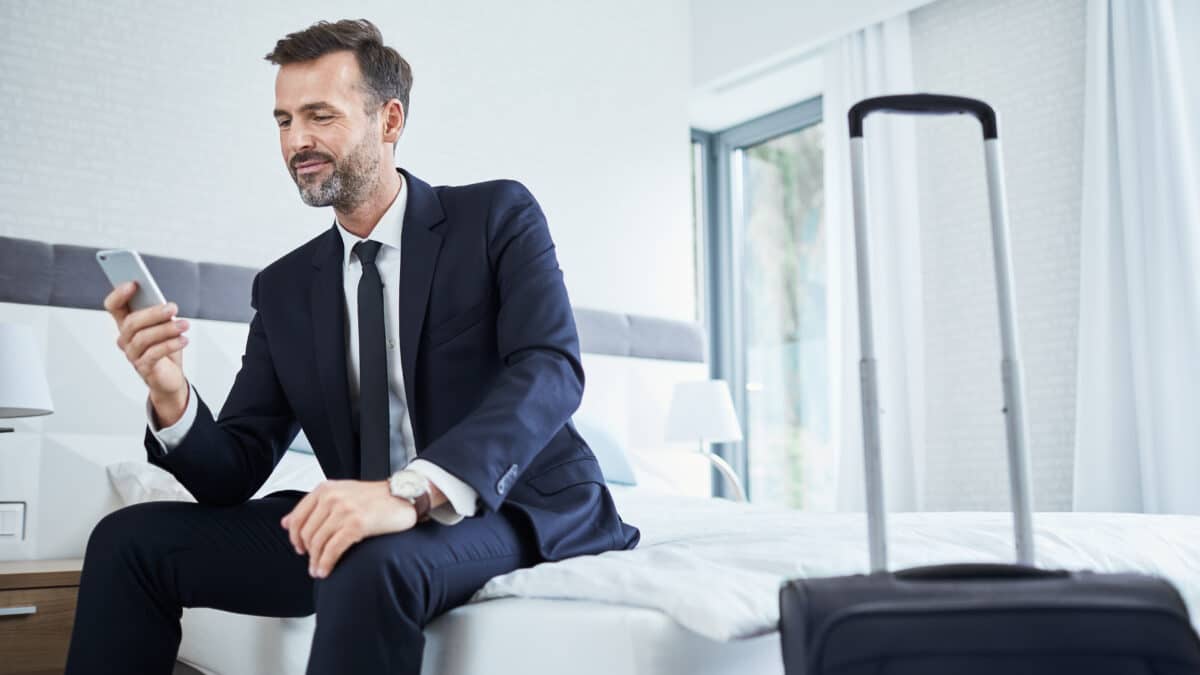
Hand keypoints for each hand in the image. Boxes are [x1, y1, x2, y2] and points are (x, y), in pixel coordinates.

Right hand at [104, 281, 189, 420]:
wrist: (170, 377)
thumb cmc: (165, 348)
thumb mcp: (164, 327)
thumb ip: (160, 315)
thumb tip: (164, 305)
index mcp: (127, 324)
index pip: (114, 307)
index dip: (119, 294)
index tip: (133, 283)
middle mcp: (125, 339)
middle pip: (131, 322)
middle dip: (153, 313)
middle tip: (173, 307)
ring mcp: (132, 354)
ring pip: (143, 338)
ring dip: (166, 329)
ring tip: (184, 324)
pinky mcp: (143, 367)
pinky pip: (154, 354)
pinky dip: (170, 345)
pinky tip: (183, 340)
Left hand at [280, 480, 417, 577]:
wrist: (403, 496)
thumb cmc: (374, 498)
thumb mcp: (340, 494)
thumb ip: (313, 507)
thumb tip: (286, 523)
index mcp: (325, 489)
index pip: (297, 518)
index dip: (295, 538)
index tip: (299, 548)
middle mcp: (332, 497)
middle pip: (307, 533)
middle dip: (307, 553)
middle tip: (312, 563)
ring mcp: (344, 510)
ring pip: (318, 543)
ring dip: (316, 562)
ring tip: (318, 571)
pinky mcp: (357, 524)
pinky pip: (333, 549)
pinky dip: (326, 563)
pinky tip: (326, 570)